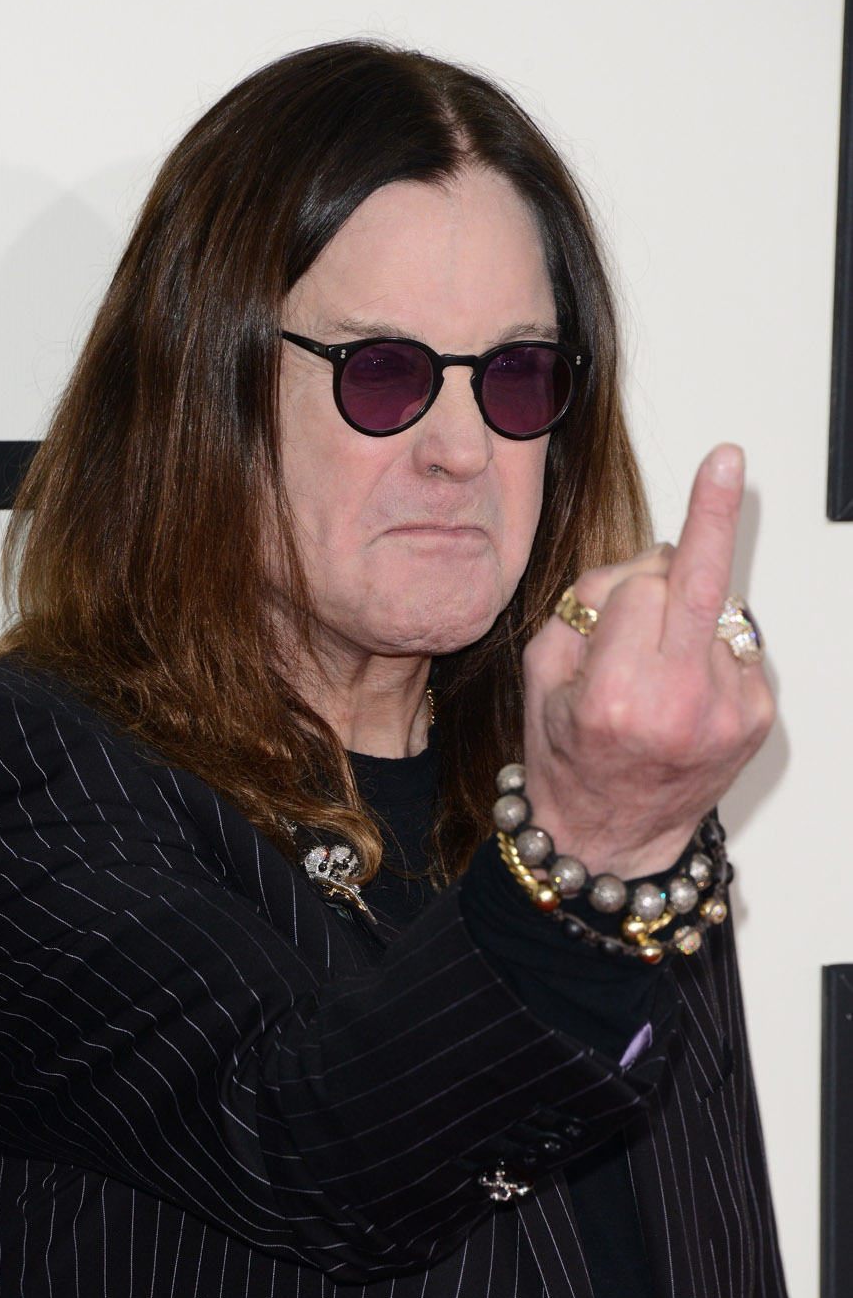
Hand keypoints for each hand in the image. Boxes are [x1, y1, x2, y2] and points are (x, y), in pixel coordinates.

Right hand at [521, 444, 773, 878]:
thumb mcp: (540, 673)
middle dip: (713, 516)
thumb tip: (658, 556)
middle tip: (729, 459)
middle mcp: (681, 704)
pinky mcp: (757, 717)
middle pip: (702, 580)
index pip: (639, 586)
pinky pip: (738, 643)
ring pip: (720, 608)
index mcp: (617, 695)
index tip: (662, 519)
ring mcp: (727, 713)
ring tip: (657, 665)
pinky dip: (713, 643)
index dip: (621, 583)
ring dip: (691, 611)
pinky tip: (685, 680)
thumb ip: (590, 604)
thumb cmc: (566, 755)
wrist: (610, 839)